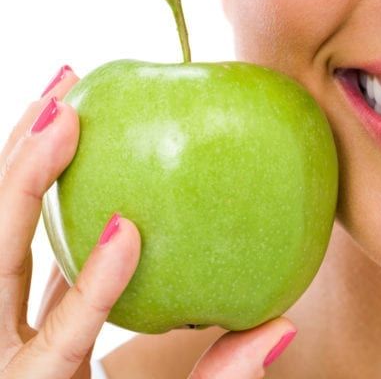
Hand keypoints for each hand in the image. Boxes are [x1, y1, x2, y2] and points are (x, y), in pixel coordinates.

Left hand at [0, 67, 296, 377]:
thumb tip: (281, 328)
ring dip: (20, 164)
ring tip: (55, 101)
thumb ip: (216, 378)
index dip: (95, 283)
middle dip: (20, 178)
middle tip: (62, 109)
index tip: (129, 228)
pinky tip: (63, 148)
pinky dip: (35, 189)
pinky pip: (19, 242)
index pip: (63, 334)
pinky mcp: (7, 304)